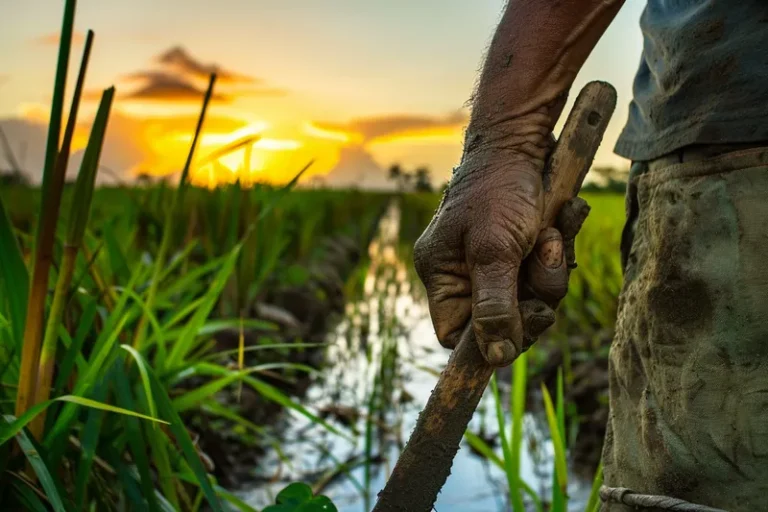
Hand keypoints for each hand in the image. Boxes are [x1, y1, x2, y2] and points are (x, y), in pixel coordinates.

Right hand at [414, 149, 588, 366]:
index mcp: (441, 274)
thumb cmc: (498, 189)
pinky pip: (541, 275)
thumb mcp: (495, 250)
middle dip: (532, 298)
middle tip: (542, 263)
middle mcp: (463, 273)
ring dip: (549, 273)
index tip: (522, 323)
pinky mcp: (518, 251)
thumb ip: (495, 305)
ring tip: (550, 235)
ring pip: (527, 300)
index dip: (487, 339)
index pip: (455, 334)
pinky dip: (555, 255)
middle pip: (500, 321)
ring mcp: (492, 263)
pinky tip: (558, 225)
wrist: (521, 141)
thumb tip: (497, 357)